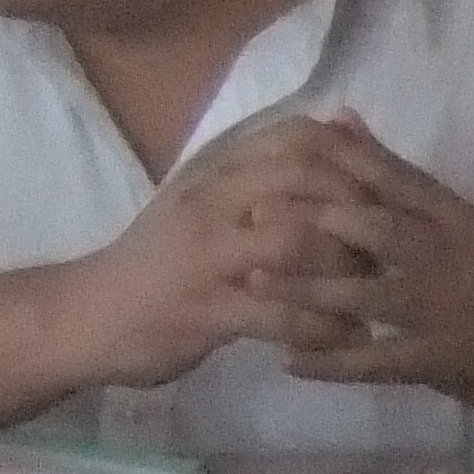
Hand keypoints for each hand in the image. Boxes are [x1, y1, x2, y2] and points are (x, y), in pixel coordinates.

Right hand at [69, 115, 381, 386]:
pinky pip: (282, 314)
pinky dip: (324, 329)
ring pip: (298, 244)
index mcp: (211, 175)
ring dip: (348, 272)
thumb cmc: (153, 263)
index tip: (382, 194)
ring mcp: (205, 257)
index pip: (293, 138)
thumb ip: (259, 177)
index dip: (351, 158)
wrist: (85, 316)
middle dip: (359, 213)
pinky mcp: (205, 311)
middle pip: (303, 181)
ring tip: (373, 296)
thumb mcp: (202, 206)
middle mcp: (209, 203)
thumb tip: (336, 134)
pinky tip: (346, 340)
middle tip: (388, 248)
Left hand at [270, 113, 473, 412]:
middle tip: (255, 213)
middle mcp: (449, 256)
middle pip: (375, 229)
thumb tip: (344, 120)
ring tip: (256, 283)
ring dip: (309, 289)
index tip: (286, 150)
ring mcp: (445, 308)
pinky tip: (290, 361)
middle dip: (313, 221)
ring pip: (367, 293)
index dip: (338, 163)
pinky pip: (379, 361)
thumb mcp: (469, 218)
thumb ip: (405, 180)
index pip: (394, 179)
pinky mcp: (442, 357)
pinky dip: (333, 362)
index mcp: (457, 218)